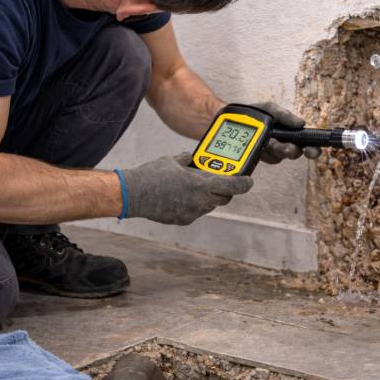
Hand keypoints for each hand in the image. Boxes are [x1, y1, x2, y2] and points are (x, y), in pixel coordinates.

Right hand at [122, 153, 252, 224]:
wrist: (131, 195)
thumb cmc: (152, 175)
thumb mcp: (174, 161)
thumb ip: (189, 160)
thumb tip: (194, 160)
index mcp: (200, 185)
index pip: (232, 186)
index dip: (244, 183)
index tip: (248, 180)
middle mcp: (199, 201)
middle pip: (223, 198)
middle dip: (225, 190)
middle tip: (222, 180)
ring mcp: (191, 213)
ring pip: (209, 205)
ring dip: (208, 196)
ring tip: (197, 186)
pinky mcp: (183, 220)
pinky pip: (196, 211)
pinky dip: (194, 204)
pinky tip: (183, 196)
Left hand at [249, 102, 320, 163]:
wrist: (234, 117)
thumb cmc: (256, 112)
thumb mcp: (270, 108)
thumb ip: (284, 114)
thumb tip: (301, 123)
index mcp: (291, 131)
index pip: (307, 142)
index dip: (313, 149)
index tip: (310, 149)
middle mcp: (284, 143)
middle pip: (295, 152)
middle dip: (293, 151)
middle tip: (287, 149)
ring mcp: (272, 151)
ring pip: (280, 156)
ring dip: (277, 150)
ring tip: (271, 144)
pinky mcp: (262, 157)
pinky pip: (267, 158)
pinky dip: (265, 152)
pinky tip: (261, 145)